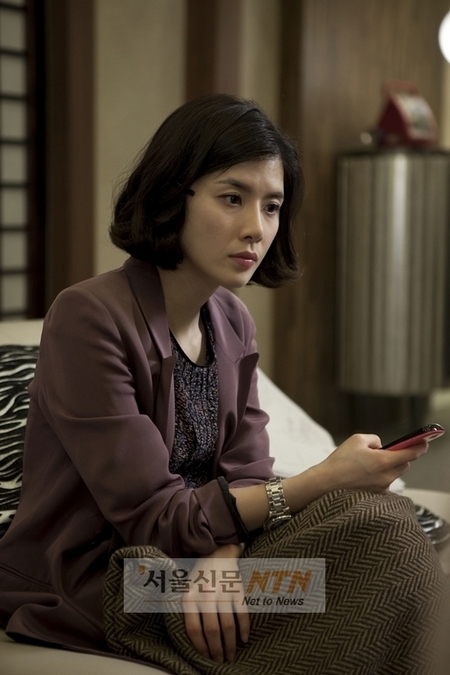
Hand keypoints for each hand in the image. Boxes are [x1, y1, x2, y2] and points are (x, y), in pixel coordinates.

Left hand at [183, 544, 248, 663]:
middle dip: (216, 650)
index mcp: (190, 597)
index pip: (193, 629)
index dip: (199, 647)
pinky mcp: (237, 590)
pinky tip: (244, 639)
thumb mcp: (186, 589)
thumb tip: (193, 641)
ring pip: (228, 626)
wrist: (218, 554)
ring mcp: (223, 592)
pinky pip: (242, 614)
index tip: (205, 656)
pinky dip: (244, 629)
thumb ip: (187, 611)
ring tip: (230, 655)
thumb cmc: (200, 577)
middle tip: (219, 661)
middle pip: (212, 631)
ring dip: (230, 645)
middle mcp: (206, 595)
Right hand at [319, 433, 428, 492]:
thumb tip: (382, 446)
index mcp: (383, 461)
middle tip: (386, 452)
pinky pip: (384, 483)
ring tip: (367, 465)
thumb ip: (375, 440)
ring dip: (388, 468)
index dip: (419, 447)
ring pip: (393, 474)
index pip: (410, 454)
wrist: (326, 483)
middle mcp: (386, 477)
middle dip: (399, 457)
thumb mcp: (357, 440)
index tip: (424, 443)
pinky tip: (363, 475)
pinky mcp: (376, 496)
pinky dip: (379, 477)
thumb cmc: (340, 461)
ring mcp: (382, 488)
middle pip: (404, 465)